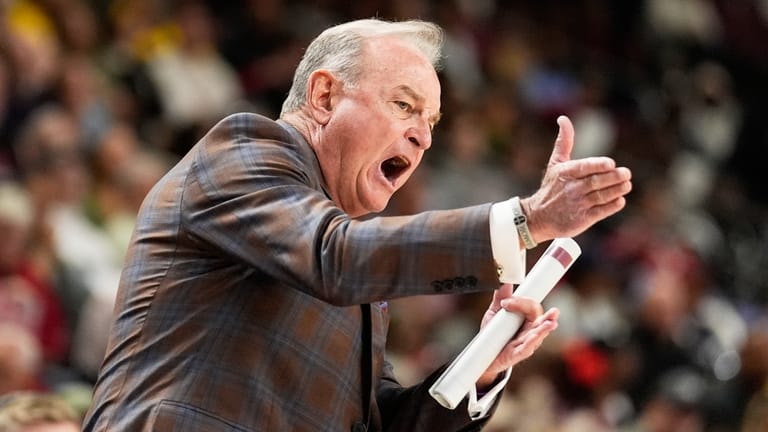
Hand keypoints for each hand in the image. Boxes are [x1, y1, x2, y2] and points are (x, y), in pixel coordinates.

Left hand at [476, 283, 558, 388]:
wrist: (483, 355)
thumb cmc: (493, 334)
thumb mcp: (495, 313)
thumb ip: (500, 297)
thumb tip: (504, 279)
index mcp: (526, 319)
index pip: (532, 306)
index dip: (526, 301)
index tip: (514, 300)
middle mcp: (529, 330)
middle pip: (538, 318)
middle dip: (544, 315)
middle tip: (553, 311)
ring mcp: (525, 343)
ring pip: (538, 334)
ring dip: (544, 328)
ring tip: (551, 323)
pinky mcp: (517, 354)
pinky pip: (526, 349)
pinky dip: (530, 342)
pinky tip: (534, 337)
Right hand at [521, 115, 631, 242]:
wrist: (538, 217)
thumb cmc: (551, 187)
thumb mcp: (555, 164)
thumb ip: (564, 142)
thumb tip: (564, 119)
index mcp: (565, 173)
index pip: (584, 167)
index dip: (598, 166)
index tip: (611, 164)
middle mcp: (571, 189)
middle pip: (596, 182)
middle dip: (613, 178)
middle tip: (626, 173)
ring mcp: (577, 205)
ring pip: (601, 196)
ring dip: (616, 190)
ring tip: (627, 185)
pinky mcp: (582, 219)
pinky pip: (600, 212)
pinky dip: (612, 206)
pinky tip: (619, 200)